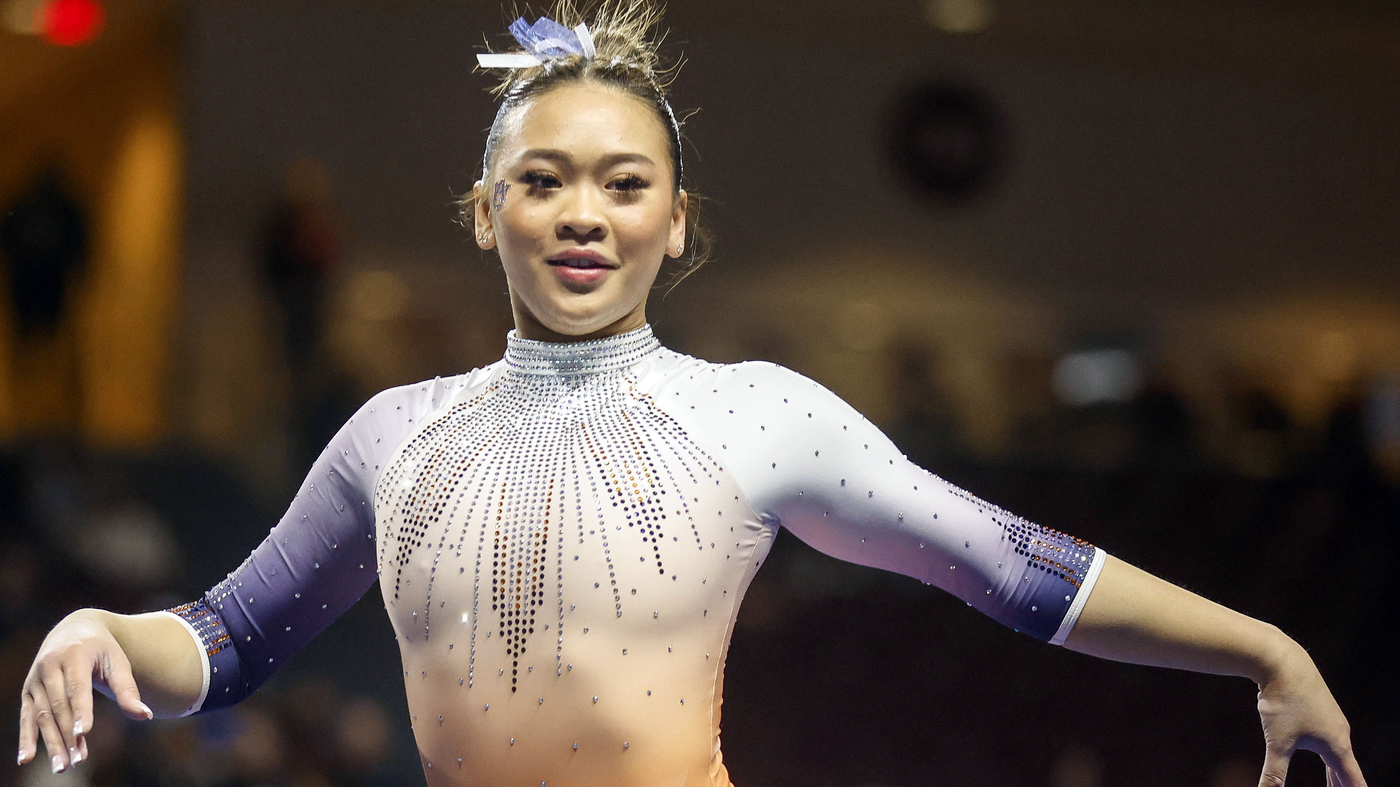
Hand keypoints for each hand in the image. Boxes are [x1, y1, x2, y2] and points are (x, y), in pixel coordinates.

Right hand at [18, 610, 153, 773]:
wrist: (73, 629)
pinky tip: (27, 758)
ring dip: (51, 742)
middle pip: (59, 706)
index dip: (81, 711)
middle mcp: (50, 666)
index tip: (84, 733)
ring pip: (42, 715)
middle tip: (78, 761)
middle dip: (68, 734)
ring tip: (62, 766)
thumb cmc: (102, 649)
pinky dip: (26, 737)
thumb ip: (128, 690)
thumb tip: (146, 716)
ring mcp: (35, 679)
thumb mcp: (118, 662)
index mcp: (75, 655)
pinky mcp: (28, 691)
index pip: (77, 687)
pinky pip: (26, 716)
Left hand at [1256, 643, 1365, 786]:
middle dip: (1344, 786)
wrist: (1282, 662)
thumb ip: (1274, 772)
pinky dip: (1328, 754)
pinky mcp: (1318, 709)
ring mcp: (1330, 719)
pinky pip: (1328, 738)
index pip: (1353, 780)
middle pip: (1346, 769)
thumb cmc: (1283, 702)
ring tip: (1335, 784)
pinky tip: (1322, 751)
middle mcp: (1339, 733)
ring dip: (1336, 772)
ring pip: (1337, 753)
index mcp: (1336, 746)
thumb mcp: (1277, 741)